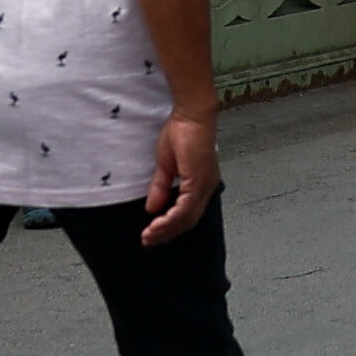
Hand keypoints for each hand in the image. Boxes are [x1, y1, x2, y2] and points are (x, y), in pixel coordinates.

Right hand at [138, 105, 223, 243]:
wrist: (191, 115)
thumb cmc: (183, 132)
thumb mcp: (166, 166)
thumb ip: (160, 188)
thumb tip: (152, 208)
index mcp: (201, 185)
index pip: (187, 214)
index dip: (169, 226)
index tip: (152, 233)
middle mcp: (206, 188)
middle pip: (188, 221)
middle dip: (166, 233)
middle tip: (148, 240)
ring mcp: (204, 185)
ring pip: (187, 217)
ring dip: (166, 228)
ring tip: (150, 234)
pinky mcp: (199, 180)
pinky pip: (186, 206)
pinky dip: (171, 217)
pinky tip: (158, 221)